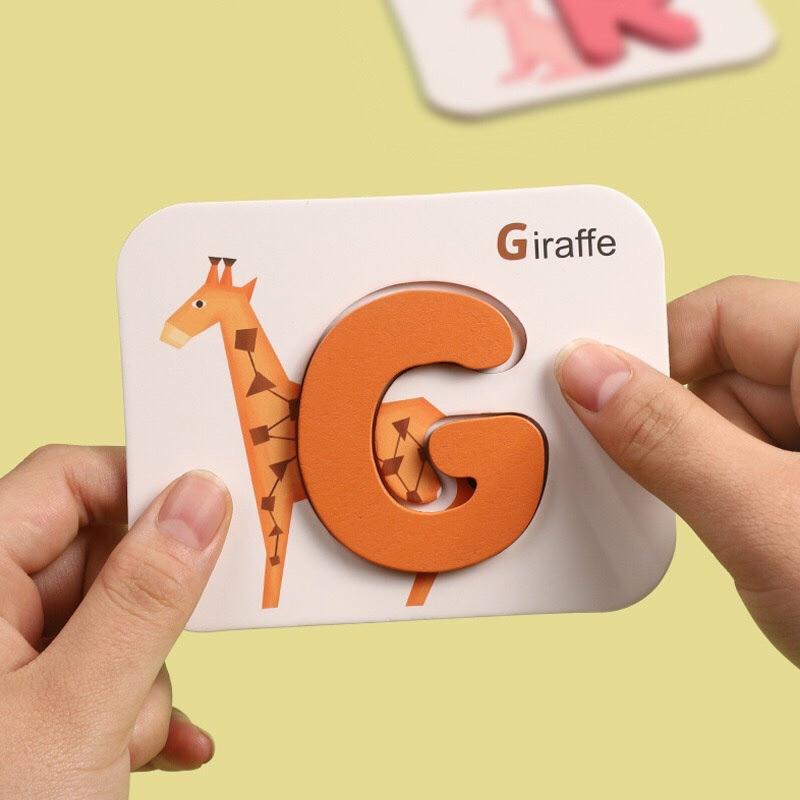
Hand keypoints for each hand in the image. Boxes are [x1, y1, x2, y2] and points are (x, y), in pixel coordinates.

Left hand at [0, 446, 231, 798]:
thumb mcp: (75, 713)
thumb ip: (143, 598)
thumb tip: (201, 500)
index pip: (65, 479)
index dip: (141, 484)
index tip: (211, 515)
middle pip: (96, 551)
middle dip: (147, 608)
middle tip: (163, 658)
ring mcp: (6, 664)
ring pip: (109, 619)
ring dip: (143, 676)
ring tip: (130, 741)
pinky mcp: (27, 707)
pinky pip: (103, 672)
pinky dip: (139, 708)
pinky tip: (164, 752)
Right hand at [555, 276, 799, 665]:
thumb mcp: (770, 522)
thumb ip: (669, 440)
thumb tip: (588, 374)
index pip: (723, 313)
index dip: (650, 350)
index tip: (589, 398)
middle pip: (720, 370)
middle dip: (669, 425)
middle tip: (640, 477)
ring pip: (727, 421)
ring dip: (694, 467)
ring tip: (720, 526)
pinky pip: (745, 460)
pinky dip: (718, 491)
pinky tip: (733, 533)